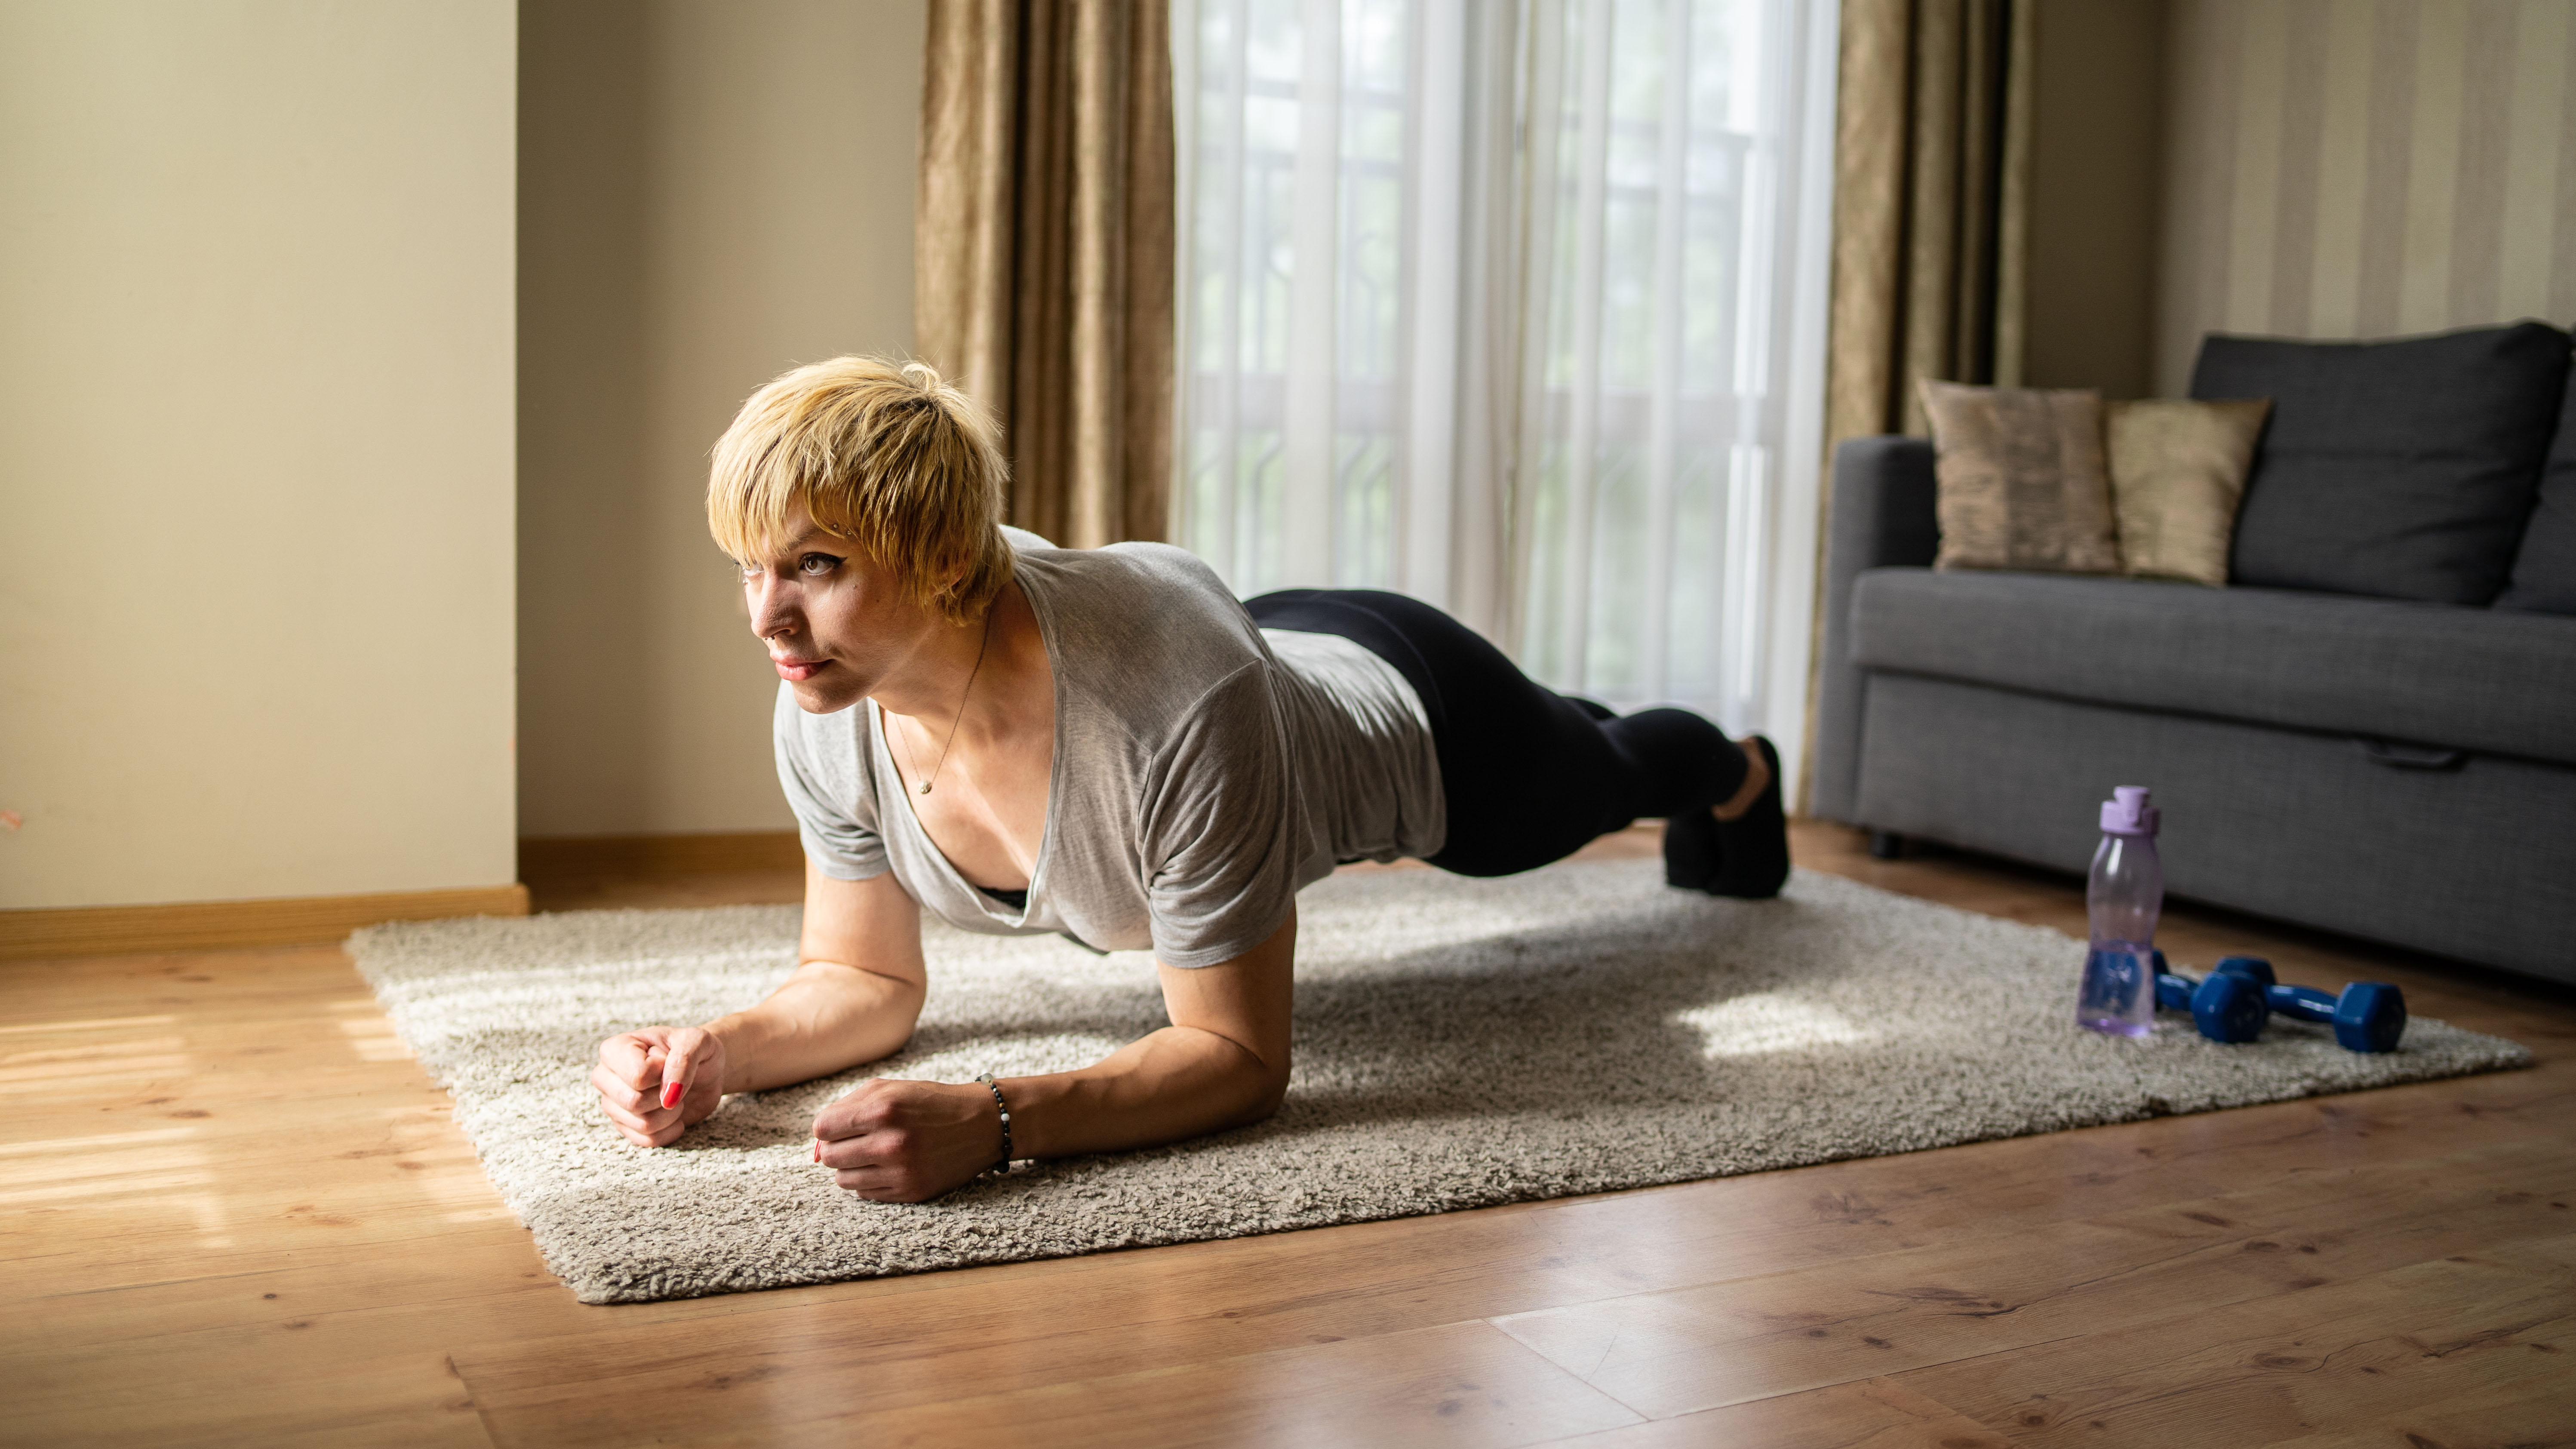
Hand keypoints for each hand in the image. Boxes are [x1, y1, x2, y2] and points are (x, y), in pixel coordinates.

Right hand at [593, 1026, 727, 1146]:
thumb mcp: (697, 1040)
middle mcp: (605, 1077)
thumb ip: (683, 1060)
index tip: (669, 1060)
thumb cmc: (696, 1050)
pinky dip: (671, 1129)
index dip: (663, 1072)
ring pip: (642, 1124)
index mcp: (615, 1049)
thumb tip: (668, 1097)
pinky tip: (676, 1113)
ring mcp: (612, 1104)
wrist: (705, 1070)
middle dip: (666, 1095)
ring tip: (675, 1095)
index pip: (638, 1075)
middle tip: (673, 1081)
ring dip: (671, 1113)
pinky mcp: (626, 1126)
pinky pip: (648, 1140)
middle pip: (634, 1102)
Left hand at [812, 1078, 1002, 1201]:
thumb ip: (848, 1106)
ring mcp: (901, 1170)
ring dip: (852, 1166)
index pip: (822, 1128)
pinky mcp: (911, 1191)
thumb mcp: (891, 1088)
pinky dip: (869, 1181)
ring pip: (843, 1179)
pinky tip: (888, 1167)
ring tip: (873, 1154)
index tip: (842, 1126)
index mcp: (883, 1109)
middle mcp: (890, 1142)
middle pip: (828, 1157)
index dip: (828, 1126)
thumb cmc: (930, 1102)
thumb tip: (816, 1137)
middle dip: (837, 1147)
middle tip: (858, 1140)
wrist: (982, 1125)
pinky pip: (865, 1194)